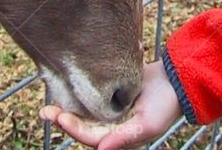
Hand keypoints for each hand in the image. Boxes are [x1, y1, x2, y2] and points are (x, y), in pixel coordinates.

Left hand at [40, 60, 182, 149]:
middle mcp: (112, 126)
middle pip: (82, 126)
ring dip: (67, 107)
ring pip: (84, 113)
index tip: (59, 117)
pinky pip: (92, 98)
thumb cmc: (165, 106)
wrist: (176, 80)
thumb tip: (100, 149)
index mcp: (119, 136)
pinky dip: (79, 96)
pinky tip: (65, 86)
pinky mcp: (111, 94)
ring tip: (48, 102)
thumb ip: (124, 138)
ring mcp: (111, 110)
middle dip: (63, 120)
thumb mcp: (147, 124)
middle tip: (45, 111)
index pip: (90, 137)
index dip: (74, 129)